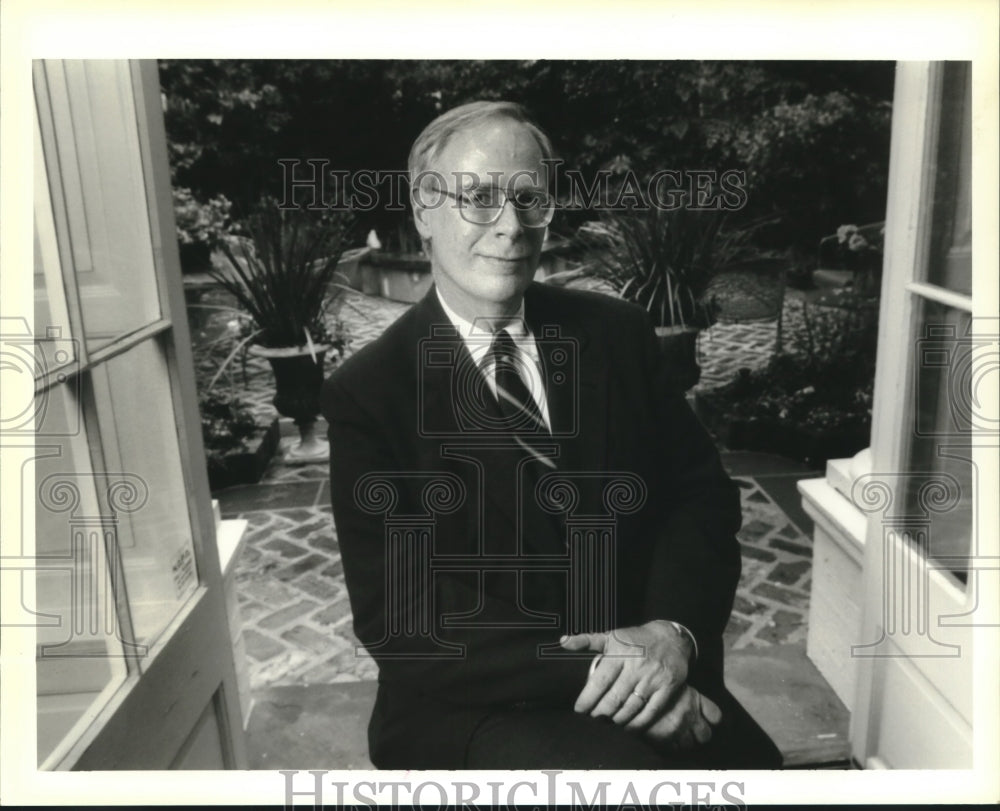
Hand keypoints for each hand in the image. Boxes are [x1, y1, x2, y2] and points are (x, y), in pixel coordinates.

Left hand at [559, 620, 691, 729]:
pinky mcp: (667, 687)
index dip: (588, 699)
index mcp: (620, 652)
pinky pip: (650, 712)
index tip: (579, 710)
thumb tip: (563, 641)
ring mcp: (653, 677)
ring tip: (607, 726)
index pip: (600, 681)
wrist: (671, 638)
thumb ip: (586, 640)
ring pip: (631, 707)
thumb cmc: (636, 639)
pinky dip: (638, 724)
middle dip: (600, 714)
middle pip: (614, 698)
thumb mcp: (611, 636)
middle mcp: (636, 665)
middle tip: (591, 722)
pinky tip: (628, 728)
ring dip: (616, 721)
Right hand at [643, 685, 721, 749]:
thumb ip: (689, 696)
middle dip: (699, 734)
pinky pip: (675, 751)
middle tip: (690, 731)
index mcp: (694, 700)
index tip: (705, 720)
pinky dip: (671, 748)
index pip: (716, 717)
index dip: (711, 720)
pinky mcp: (664, 740)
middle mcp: (689, 716)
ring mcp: (677, 729)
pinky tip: (665, 740)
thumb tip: (697, 705)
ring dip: (685, 743)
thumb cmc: (652, 684)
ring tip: (675, 736)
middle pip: (706, 735)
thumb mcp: (673, 683)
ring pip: (690, 746)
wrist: (631, 692)